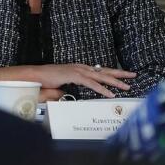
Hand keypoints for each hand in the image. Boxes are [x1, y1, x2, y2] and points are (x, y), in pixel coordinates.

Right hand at [0, 64, 135, 98]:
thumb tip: (66, 96)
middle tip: (133, 76)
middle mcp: (79, 67)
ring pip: (100, 75)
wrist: (32, 76)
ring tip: (126, 86)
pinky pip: (91, 83)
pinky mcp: (73, 75)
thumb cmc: (41, 82)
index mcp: (76, 69)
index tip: (121, 76)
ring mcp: (76, 70)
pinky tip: (110, 93)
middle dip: (119, 73)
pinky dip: (101, 88)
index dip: (109, 73)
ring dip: (114, 81)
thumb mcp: (57, 87)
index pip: (97, 71)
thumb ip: (64, 91)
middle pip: (103, 70)